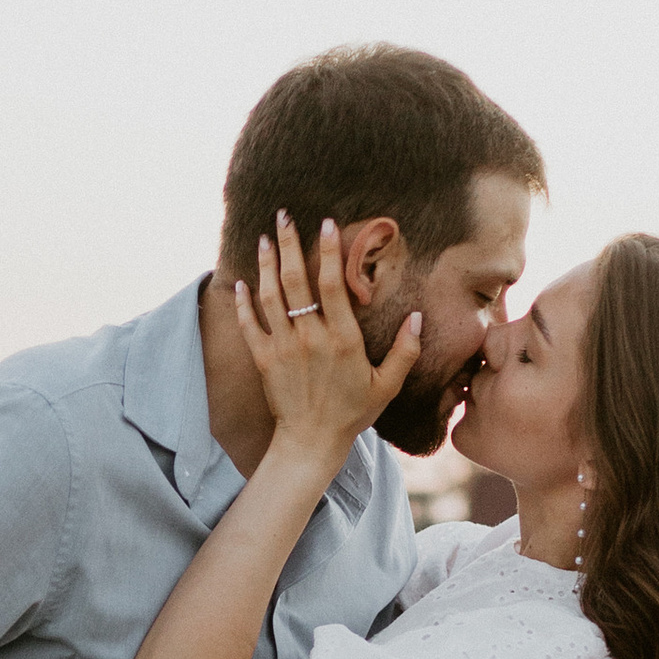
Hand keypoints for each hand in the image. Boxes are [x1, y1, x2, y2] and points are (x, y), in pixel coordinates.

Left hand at [232, 214, 417, 462]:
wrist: (311, 442)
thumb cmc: (352, 414)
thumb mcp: (387, 386)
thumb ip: (405, 351)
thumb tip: (417, 317)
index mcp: (343, 338)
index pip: (332, 284)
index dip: (328, 251)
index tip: (325, 223)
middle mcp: (310, 337)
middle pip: (296, 280)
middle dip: (289, 243)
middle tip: (283, 215)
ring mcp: (282, 347)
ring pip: (271, 296)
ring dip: (266, 264)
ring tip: (263, 238)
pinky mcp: (263, 360)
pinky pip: (248, 324)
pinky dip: (243, 302)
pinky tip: (241, 281)